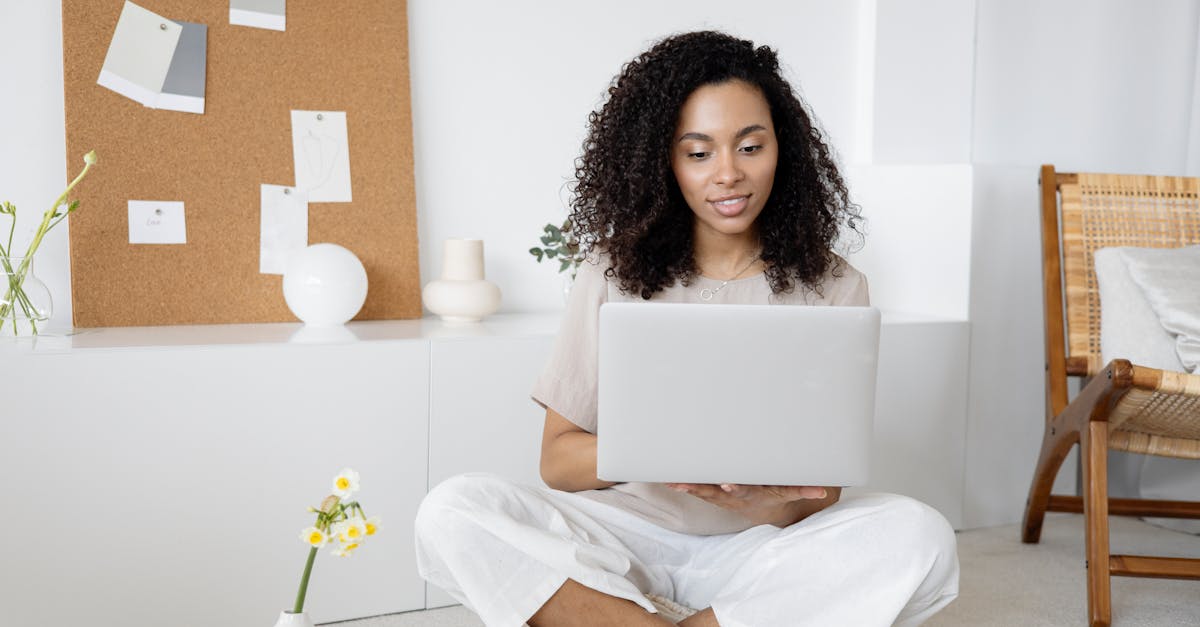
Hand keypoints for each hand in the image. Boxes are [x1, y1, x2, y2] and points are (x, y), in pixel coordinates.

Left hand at [665, 483, 835, 526]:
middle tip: (684, 484)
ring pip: (702, 491)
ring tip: (671, 481)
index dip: (735, 489)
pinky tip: (668, 478)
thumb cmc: (778, 493)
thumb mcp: (792, 491)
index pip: (743, 491)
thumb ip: (805, 490)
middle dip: (700, 489)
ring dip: (686, 486)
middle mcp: (734, 496)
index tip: (726, 485)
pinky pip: (698, 488)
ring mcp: (723, 495)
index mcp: (752, 494)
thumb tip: (822, 490)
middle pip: (715, 493)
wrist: (768, 508)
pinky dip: (684, 484)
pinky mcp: (715, 492)